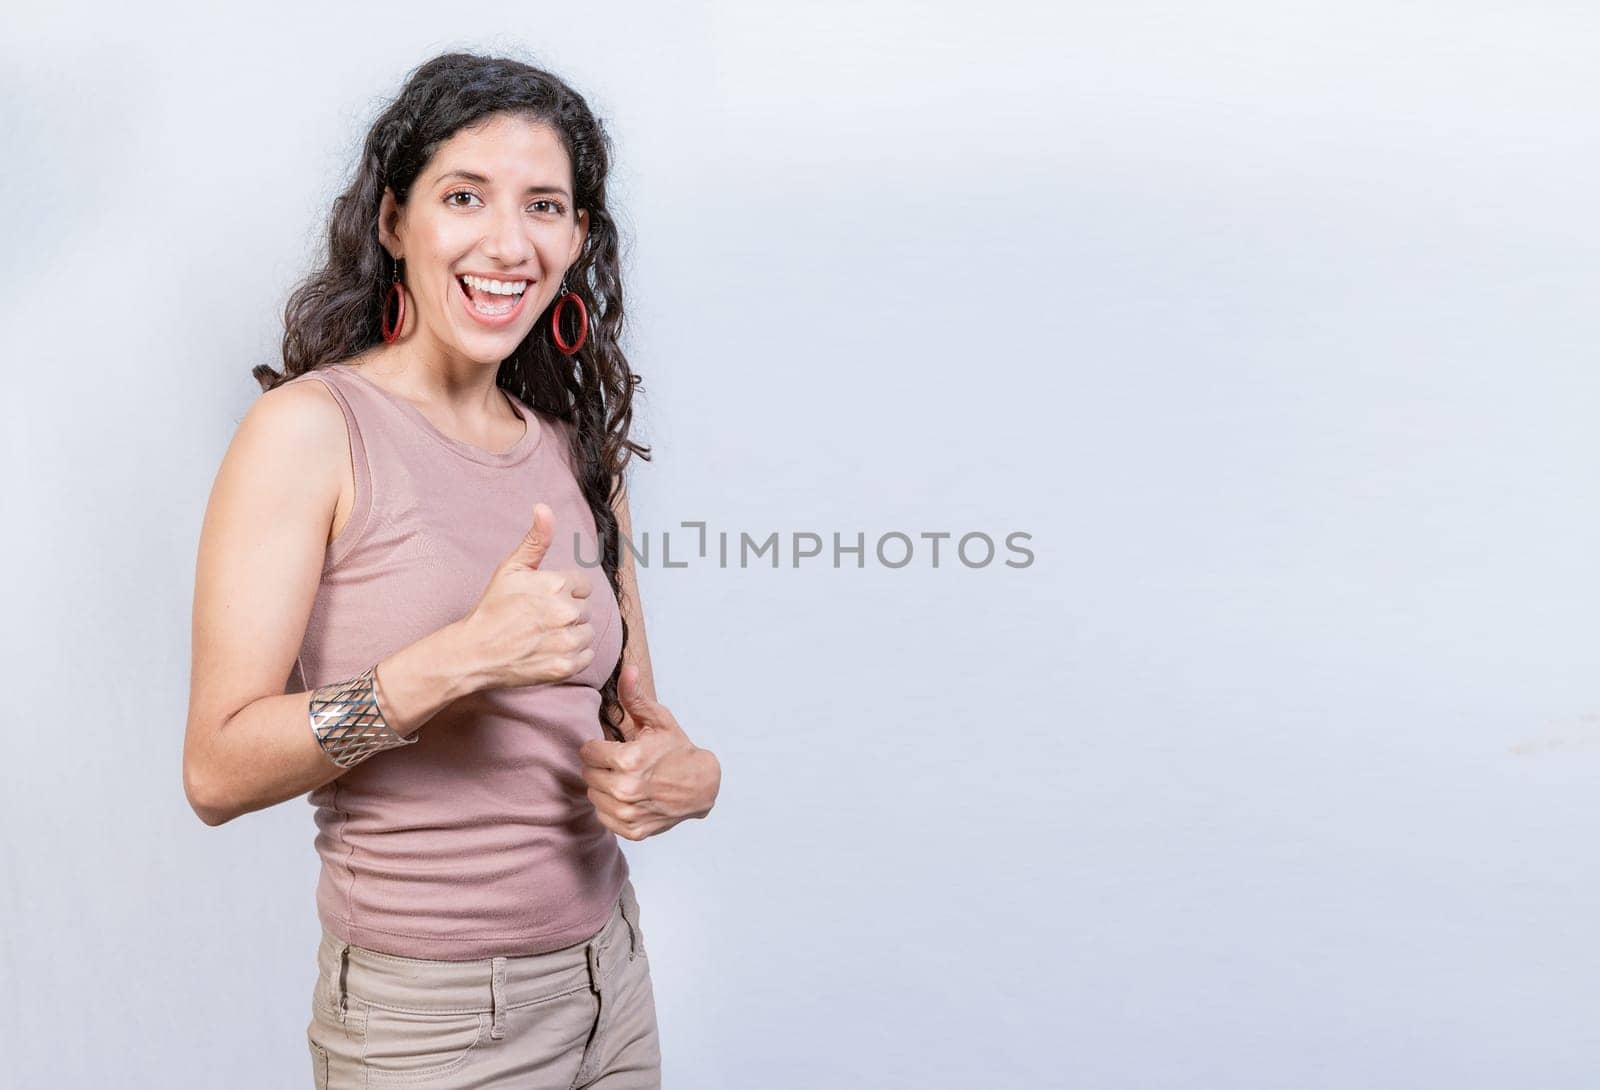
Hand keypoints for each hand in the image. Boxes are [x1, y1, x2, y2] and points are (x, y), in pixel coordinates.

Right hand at [459, 502, 595, 689]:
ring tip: (545, 635)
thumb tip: (544, 508)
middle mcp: (566, 612)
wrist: (475, 652)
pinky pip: (587, 656)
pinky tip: (551, 650)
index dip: (565, 592)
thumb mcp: (511, 568)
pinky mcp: (566, 666)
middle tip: (540, 620)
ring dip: (572, 634)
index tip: (545, 601)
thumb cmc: (492, 608)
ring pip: (587, 632)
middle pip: (585, 609)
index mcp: (557, 585)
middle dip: (568, 612)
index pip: (583, 585)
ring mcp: (567, 641)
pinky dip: (574, 655)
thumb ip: (535, 539)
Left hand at [578, 664, 721, 840]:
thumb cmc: (677, 750)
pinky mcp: (631, 830)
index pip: (587, 752)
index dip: (599, 747)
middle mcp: (625, 790)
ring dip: (604, 786)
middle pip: (588, 774)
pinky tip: (628, 796)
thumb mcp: (658, 720)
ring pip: (593, 795)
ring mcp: (628, 813)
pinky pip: (603, 816)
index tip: (613, 747)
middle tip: (621, 763)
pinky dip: (611, 807)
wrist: (701, 786)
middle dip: (601, 766)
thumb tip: (627, 669)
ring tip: (625, 778)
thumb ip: (635, 696)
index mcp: (627, 760)